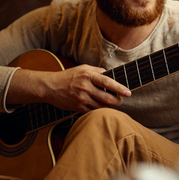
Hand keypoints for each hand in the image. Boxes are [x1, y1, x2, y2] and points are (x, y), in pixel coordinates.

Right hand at [8, 65, 130, 112]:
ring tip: (113, 103)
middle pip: (107, 98)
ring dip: (110, 106)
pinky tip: (102, 107)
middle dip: (118, 101)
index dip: (119, 88)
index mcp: (87, 75)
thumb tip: (111, 74)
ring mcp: (81, 98)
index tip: (128, 92)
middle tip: (121, 100)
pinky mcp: (78, 108)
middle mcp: (85, 87)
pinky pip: (94, 111)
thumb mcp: (83, 68)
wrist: (50, 87)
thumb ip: (97, 70)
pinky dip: (100, 110)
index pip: (107, 82)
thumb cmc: (68, 76)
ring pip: (102, 106)